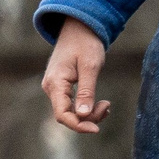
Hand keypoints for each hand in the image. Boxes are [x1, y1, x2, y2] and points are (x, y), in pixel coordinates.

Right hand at [41, 19, 110, 133]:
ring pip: (70, 112)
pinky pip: (72, 105)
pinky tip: (100, 103)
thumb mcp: (90, 66)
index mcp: (55, 83)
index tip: (97, 129)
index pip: (62, 114)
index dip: (78, 125)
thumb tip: (84, 115)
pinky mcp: (61, 87)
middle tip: (107, 106)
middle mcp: (51, 88)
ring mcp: (55, 88)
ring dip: (89, 114)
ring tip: (106, 104)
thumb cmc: (85, 44)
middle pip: (67, 115)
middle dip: (88, 118)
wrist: (78, 29)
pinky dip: (86, 107)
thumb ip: (87, 91)